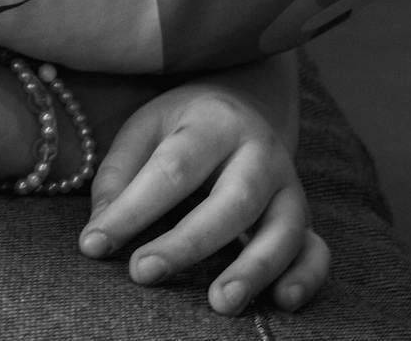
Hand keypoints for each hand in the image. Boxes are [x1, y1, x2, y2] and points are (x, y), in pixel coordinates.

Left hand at [76, 57, 330, 315]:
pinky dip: (306, 278)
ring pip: (283, 230)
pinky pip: (317, 251)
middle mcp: (260, 152)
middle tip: (143, 273)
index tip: (93, 245)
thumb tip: (98, 236)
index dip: (132, 210)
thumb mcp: (143, 132)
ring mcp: (289, 187)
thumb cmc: (180, 128)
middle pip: (232, 201)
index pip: (171, 169)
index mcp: (212, 122)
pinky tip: (281, 302)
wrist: (241, 107)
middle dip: (187, 243)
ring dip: (254, 269)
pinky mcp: (305, 218)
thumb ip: (118, 179)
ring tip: (220, 302)